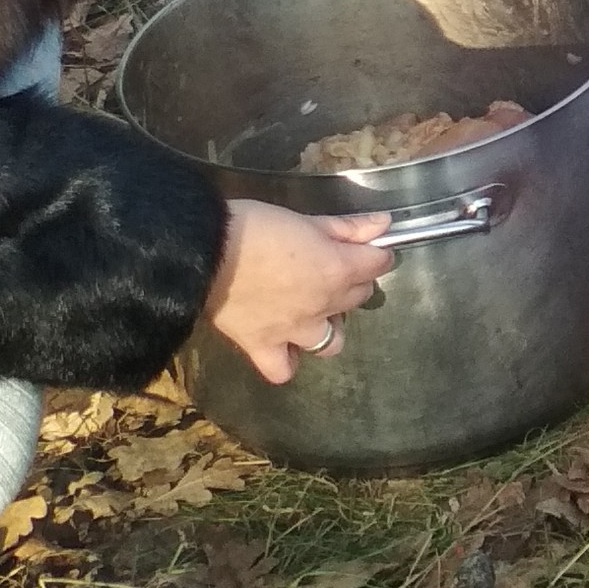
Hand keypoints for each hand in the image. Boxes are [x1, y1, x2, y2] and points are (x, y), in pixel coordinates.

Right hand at [207, 203, 393, 385]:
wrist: (204, 252)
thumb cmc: (255, 226)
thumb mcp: (304, 218)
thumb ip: (347, 227)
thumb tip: (384, 225)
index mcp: (337, 269)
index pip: (377, 264)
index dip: (375, 253)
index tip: (365, 248)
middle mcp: (323, 306)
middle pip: (357, 298)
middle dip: (350, 282)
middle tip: (328, 268)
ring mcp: (295, 332)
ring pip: (332, 342)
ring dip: (328, 326)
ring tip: (311, 310)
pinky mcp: (263, 347)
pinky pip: (283, 369)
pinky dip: (287, 360)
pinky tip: (282, 344)